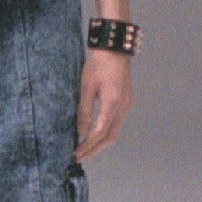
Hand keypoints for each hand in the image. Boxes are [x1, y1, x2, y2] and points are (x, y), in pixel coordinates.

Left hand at [77, 46, 133, 163]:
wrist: (114, 45)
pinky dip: (105, 131)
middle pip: (110, 137)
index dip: (87, 146)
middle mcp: (123, 107)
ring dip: (100, 142)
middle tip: (79, 156)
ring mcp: (127, 103)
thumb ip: (84, 110)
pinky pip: (116, 122)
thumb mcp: (86, 86)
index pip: (99, 133)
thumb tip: (81, 132)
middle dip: (94, 149)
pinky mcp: (126, 99)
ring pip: (114, 131)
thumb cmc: (98, 63)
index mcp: (113, 104)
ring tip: (85, 148)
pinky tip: (94, 133)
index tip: (75, 154)